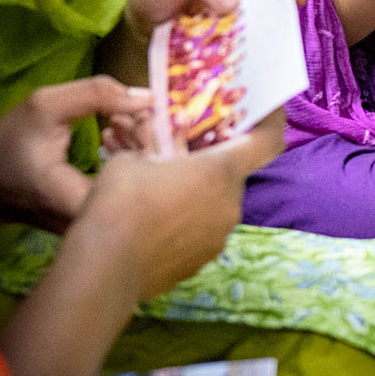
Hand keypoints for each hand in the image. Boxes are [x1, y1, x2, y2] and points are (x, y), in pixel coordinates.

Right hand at [0, 76, 153, 232]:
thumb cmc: (9, 145)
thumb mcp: (45, 105)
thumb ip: (96, 95)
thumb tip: (150, 96)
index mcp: (79, 199)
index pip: (144, 175)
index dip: (152, 140)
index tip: (141, 110)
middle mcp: (96, 222)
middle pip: (150, 183)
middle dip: (151, 140)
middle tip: (135, 111)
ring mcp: (100, 224)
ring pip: (142, 186)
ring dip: (141, 146)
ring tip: (121, 118)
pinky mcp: (101, 218)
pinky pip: (130, 188)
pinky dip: (130, 158)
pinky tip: (115, 134)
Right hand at [77, 109, 285, 300]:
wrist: (104, 267)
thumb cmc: (121, 201)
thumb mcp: (133, 157)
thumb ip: (155, 146)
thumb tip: (154, 145)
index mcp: (222, 173)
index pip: (267, 141)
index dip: (270, 121)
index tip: (264, 108)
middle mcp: (230, 206)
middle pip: (231, 175)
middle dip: (209, 162)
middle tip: (178, 151)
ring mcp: (217, 239)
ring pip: (214, 204)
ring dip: (194, 192)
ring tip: (158, 187)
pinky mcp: (199, 263)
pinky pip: (199, 231)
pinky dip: (184, 220)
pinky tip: (152, 218)